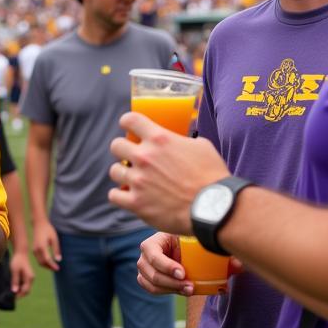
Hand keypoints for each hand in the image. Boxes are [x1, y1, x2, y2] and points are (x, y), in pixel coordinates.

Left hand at [10, 249, 34, 297]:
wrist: (21, 253)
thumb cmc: (17, 261)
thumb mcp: (15, 271)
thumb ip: (15, 281)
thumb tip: (14, 291)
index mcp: (29, 278)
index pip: (25, 291)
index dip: (19, 296)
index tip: (11, 298)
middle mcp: (31, 279)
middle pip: (26, 291)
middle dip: (19, 295)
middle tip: (11, 297)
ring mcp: (29, 278)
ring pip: (25, 288)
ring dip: (19, 291)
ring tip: (11, 292)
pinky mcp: (27, 276)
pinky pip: (24, 284)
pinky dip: (19, 287)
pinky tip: (13, 286)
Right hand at [32, 219, 60, 270]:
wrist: (39, 224)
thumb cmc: (48, 230)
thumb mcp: (54, 239)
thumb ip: (56, 249)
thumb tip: (59, 260)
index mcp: (42, 247)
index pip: (47, 260)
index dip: (52, 265)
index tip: (58, 268)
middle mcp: (36, 249)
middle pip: (42, 263)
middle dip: (49, 267)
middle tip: (57, 269)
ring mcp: (34, 250)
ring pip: (39, 262)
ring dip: (46, 266)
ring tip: (54, 266)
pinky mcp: (34, 249)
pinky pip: (38, 259)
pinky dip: (43, 262)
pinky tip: (49, 262)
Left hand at [108, 113, 230, 235]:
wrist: (213, 207)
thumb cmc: (212, 176)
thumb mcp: (200, 146)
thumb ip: (181, 141)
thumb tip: (177, 141)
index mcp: (160, 139)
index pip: (130, 120)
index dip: (127, 122)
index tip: (129, 127)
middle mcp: (145, 157)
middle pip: (116, 146)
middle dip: (123, 150)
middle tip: (132, 157)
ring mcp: (138, 181)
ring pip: (114, 171)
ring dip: (123, 173)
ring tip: (133, 179)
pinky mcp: (136, 203)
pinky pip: (114, 196)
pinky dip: (120, 196)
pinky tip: (128, 196)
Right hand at [138, 233, 192, 295]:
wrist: (180, 247)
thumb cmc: (182, 240)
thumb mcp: (185, 238)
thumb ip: (189, 243)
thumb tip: (200, 246)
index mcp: (150, 244)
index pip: (154, 258)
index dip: (168, 267)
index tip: (182, 274)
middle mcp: (143, 257)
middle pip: (153, 275)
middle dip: (173, 282)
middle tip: (190, 285)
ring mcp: (143, 271)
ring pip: (153, 286)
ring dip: (172, 290)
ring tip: (189, 289)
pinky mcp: (147, 281)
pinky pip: (154, 291)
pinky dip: (170, 292)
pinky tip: (183, 290)